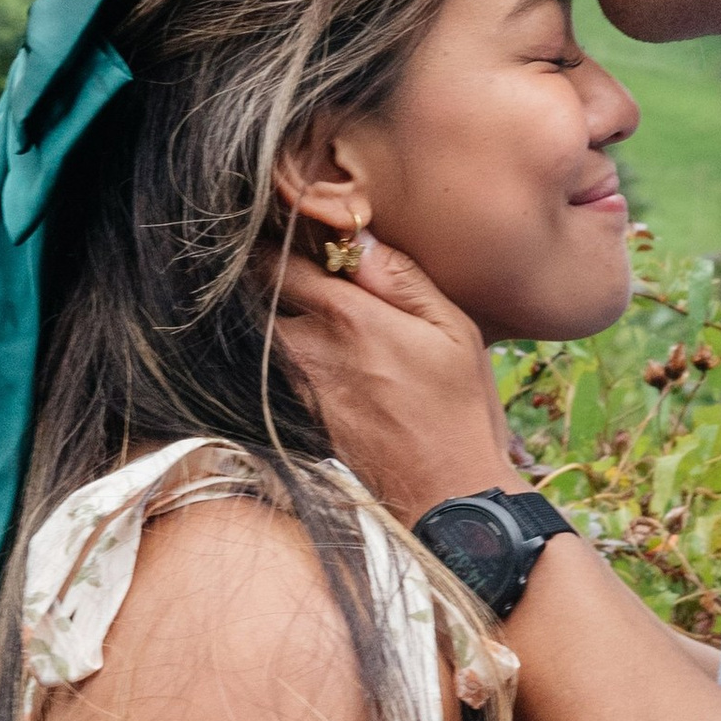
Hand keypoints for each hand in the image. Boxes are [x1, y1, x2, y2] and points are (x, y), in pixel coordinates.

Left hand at [275, 233, 516, 518]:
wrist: (447, 494)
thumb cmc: (460, 408)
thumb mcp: (452, 329)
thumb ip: (401, 278)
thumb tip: (358, 239)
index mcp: (348, 318)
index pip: (279, 261)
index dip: (277, 238)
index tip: (287, 226)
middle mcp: (310, 349)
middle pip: (259, 295)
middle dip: (268, 273)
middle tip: (292, 259)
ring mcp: (300, 386)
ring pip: (265, 331)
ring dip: (277, 311)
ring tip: (309, 302)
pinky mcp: (299, 414)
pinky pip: (279, 366)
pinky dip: (288, 348)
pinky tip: (323, 350)